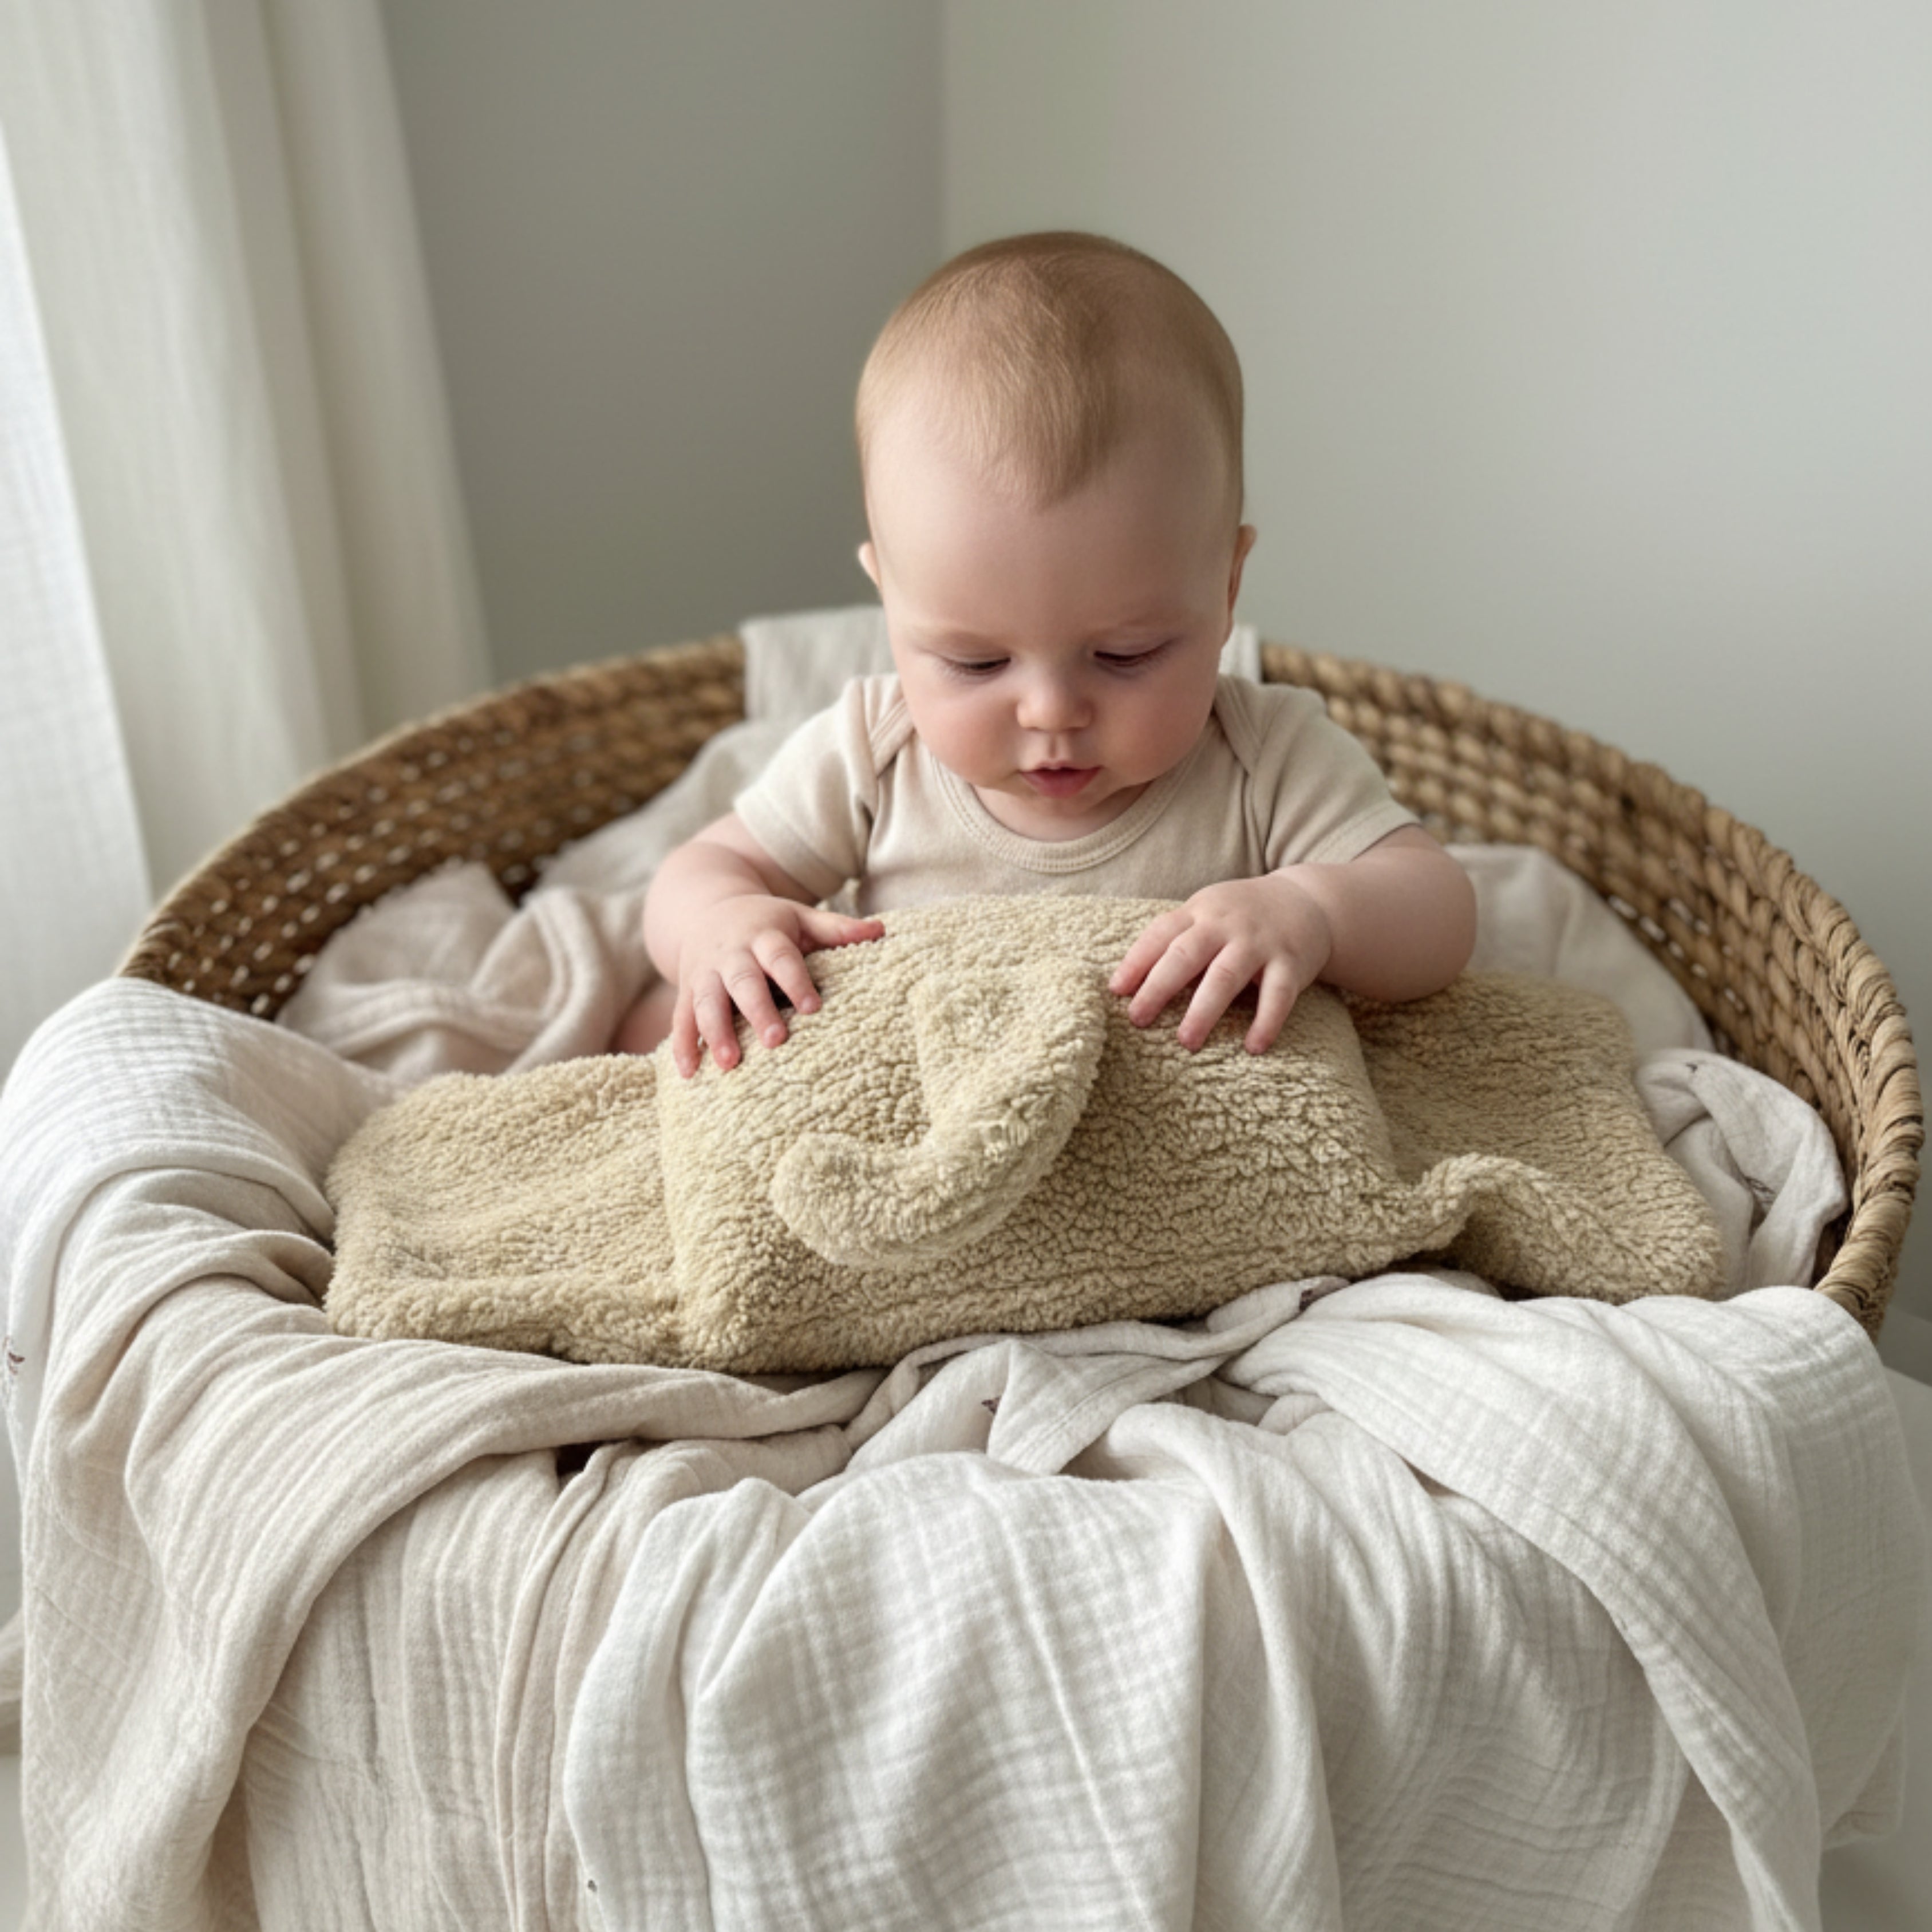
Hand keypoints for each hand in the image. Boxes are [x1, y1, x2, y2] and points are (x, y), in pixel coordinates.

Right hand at [672, 896, 882, 1075]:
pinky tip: (689, 1073)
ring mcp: (704, 973)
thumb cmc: (765, 921)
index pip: (780, 957)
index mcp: (762, 934)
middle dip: (757, 1010)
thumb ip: (836, 927)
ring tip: (730, 1064)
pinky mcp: (685, 991)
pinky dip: (683, 1045)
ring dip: (716, 1032)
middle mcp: (730, 953)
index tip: (814, 1007)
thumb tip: (882, 931)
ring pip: (707, 1002)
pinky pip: (681, 1018)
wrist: (704, 907)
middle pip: (742, 981)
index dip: (795, 980)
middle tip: (776, 1041)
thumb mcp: (799, 917)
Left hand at [1109, 875, 1332, 1053]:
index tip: (1115, 992)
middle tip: (1138, 1019)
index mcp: (1200, 911)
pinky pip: (1278, 995)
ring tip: (1186, 1042)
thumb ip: (1175, 940)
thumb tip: (1129, 984)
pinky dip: (1266, 1022)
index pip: (1161, 934)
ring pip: (1226, 976)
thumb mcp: (1207, 914)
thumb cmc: (1241, 917)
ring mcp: (1260, 943)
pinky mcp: (1291, 963)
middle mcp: (1227, 924)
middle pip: (1187, 954)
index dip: (1136, 962)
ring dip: (1204, 1011)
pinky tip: (1253, 1047)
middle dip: (1159, 988)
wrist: (1307, 901)